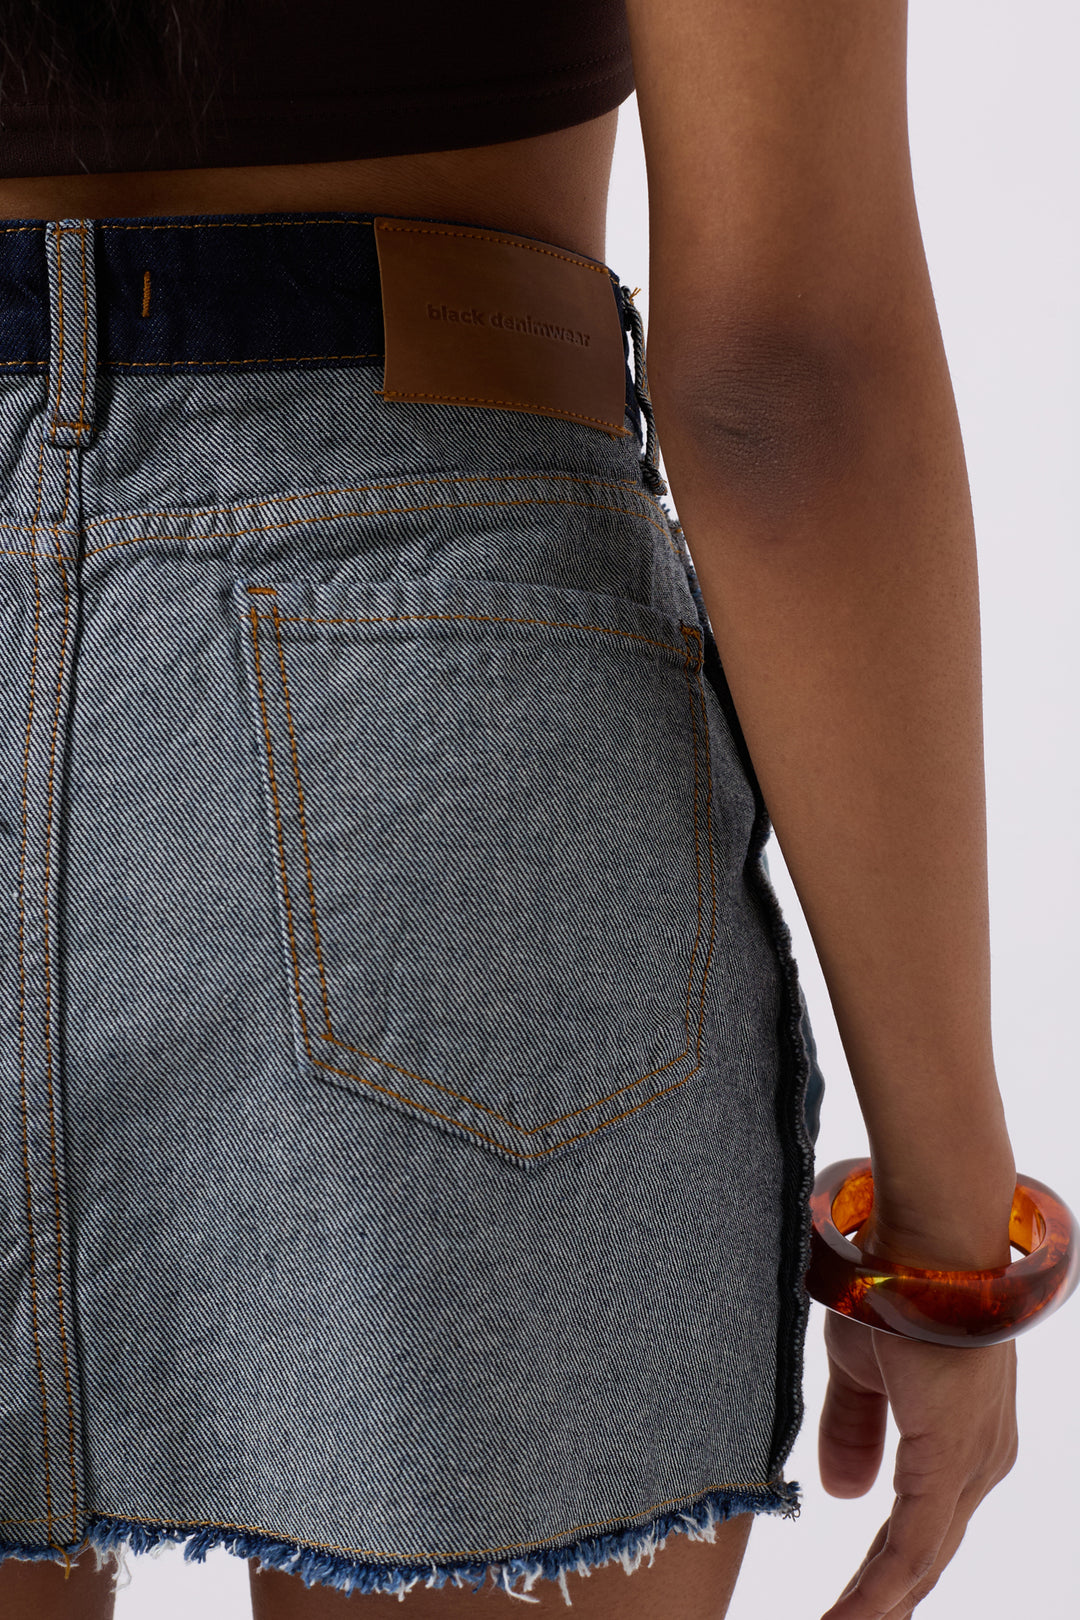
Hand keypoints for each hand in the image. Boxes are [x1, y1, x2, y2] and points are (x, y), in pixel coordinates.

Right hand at [817, 1293, 1017, 1618]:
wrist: (922, 1244)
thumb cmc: (892, 1288)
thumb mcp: (857, 1368)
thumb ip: (852, 1431)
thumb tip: (845, 1496)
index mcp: (959, 1442)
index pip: (919, 1528)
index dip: (881, 1575)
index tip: (846, 1610)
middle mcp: (979, 1465)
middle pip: (926, 1554)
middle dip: (883, 1600)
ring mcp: (972, 1466)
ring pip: (922, 1558)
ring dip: (878, 1603)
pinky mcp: (952, 1462)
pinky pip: (915, 1543)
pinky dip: (882, 1587)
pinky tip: (853, 1618)